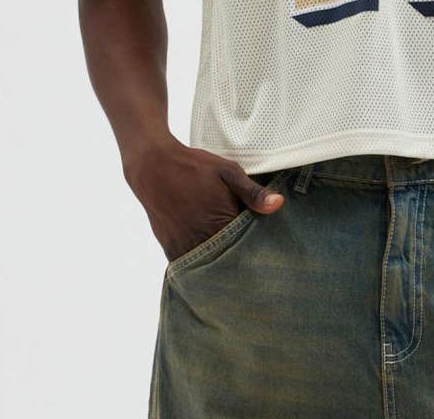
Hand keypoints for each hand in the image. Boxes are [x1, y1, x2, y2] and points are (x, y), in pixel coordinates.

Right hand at [121, 134, 284, 260]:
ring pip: (211, 266)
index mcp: (222, 222)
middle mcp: (203, 240)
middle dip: (242, 259)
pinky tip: (211, 255)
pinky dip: (202, 264)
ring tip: (234, 258)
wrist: (154, 167)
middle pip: (230, 260)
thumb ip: (253, 192)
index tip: (269, 248)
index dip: (259, 247)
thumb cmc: (195, 167)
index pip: (249, 246)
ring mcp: (186, 247)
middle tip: (254, 257)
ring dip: (221, 262)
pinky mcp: (171, 250)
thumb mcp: (228, 172)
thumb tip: (279, 204)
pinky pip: (191, 266)